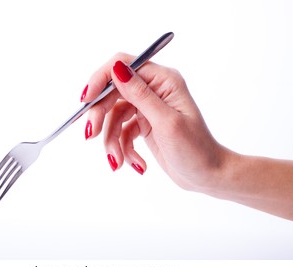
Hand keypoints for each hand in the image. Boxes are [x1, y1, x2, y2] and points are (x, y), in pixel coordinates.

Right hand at [81, 53, 227, 191]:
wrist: (207, 175)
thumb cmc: (196, 150)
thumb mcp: (166, 122)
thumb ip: (140, 95)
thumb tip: (117, 69)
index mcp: (163, 80)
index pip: (123, 66)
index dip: (100, 80)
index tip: (85, 100)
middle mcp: (153, 90)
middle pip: (112, 94)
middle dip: (100, 117)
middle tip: (90, 136)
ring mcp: (147, 108)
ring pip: (113, 117)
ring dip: (112, 142)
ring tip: (119, 162)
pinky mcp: (142, 124)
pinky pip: (121, 132)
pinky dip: (123, 149)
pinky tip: (137, 164)